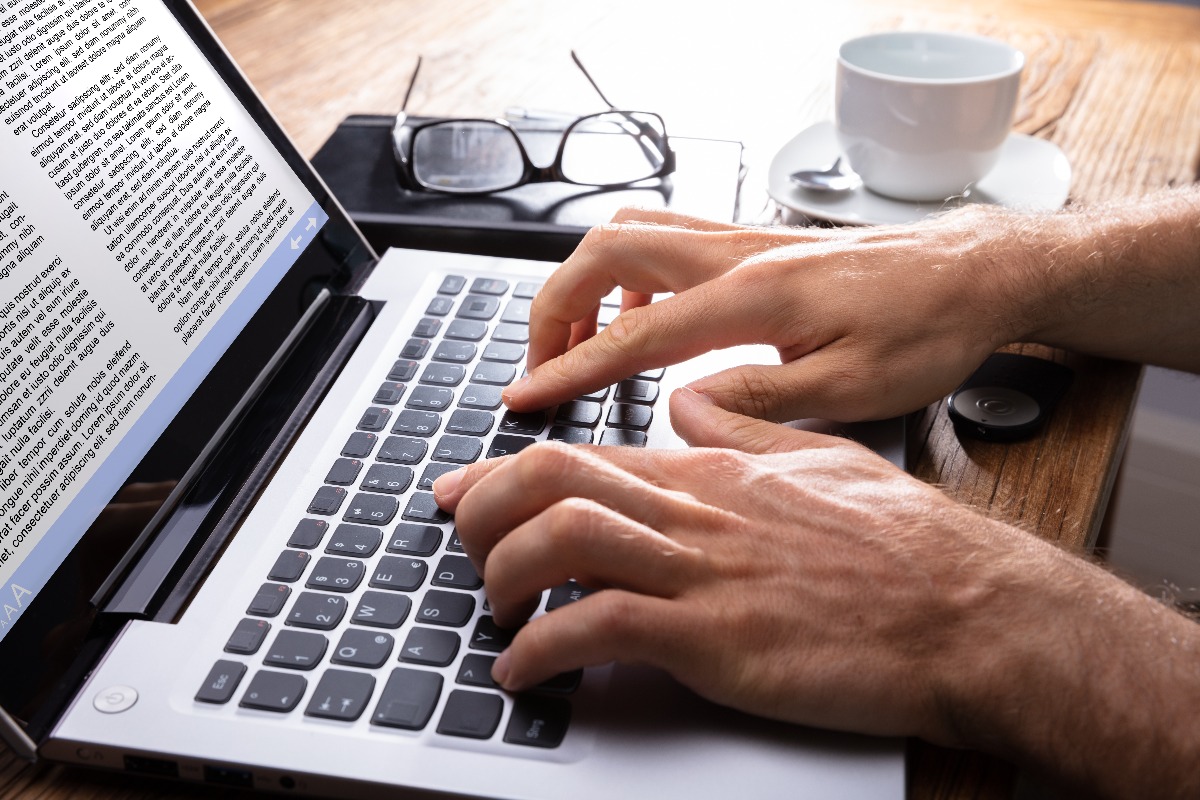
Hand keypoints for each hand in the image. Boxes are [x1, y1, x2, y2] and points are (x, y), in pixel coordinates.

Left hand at [435, 387, 1045, 741]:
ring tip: (492, 612)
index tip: (462, 489)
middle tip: (462, 544)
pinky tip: (528, 673)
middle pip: (552, 481)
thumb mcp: (818, 463)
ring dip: (503, 575)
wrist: (970, 611)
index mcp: (712, 474)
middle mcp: (696, 512)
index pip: (582, 454)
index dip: (503, 470)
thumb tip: (688, 407)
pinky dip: (544, 651)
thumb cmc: (905, 548)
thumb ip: (742, 431)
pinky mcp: (718, 636)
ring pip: (563, 541)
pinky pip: (600, 630)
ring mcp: (704, 572)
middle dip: (483, 509)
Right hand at [503, 206, 1025, 421]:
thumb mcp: (852, 389)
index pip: (632, 334)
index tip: (525, 395)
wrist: (973, 275)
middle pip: (605, 251)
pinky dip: (629, 273)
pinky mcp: (755, 243)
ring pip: (630, 232)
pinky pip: (667, 237)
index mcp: (753, 298)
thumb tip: (683, 405)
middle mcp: (737, 255)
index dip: (569, 369)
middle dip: (555, 306)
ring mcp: (743, 240)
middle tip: (541, 362)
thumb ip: (759, 397)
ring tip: (579, 340)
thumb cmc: (926, 330)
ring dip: (586, 281)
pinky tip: (644, 316)